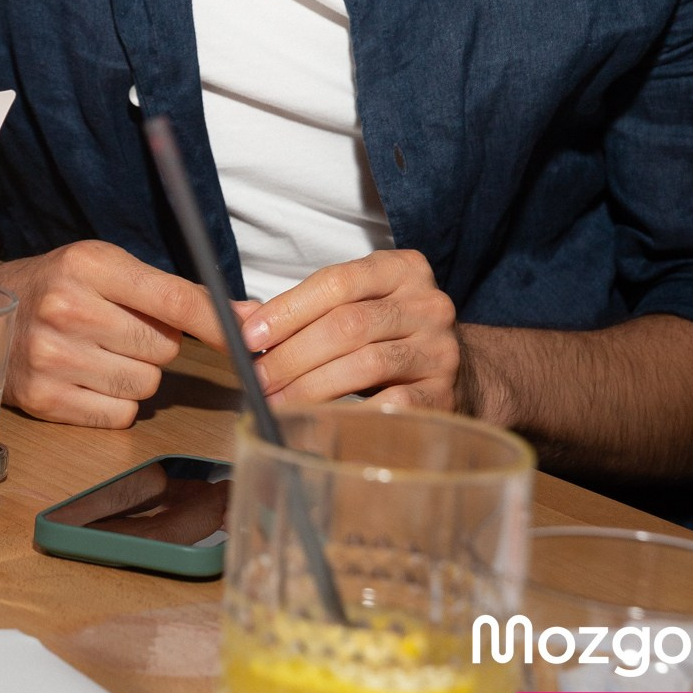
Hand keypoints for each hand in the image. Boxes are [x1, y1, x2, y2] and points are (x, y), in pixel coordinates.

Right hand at [0, 239, 226, 428]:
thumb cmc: (61, 285)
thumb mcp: (108, 267)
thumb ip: (175, 292)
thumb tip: (246, 316)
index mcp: (90, 265)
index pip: (172, 299)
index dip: (216, 322)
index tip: (249, 337)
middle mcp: (68, 309)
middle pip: (163, 348)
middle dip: (156, 344)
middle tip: (123, 329)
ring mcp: (53, 357)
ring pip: (145, 385)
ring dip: (137, 374)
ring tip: (102, 352)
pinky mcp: (44, 400)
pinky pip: (119, 415)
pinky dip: (115, 403)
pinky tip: (88, 378)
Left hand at [241, 249, 462, 409]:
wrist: (456, 369)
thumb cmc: (388, 334)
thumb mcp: (355, 305)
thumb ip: (302, 310)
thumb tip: (236, 320)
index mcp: (401, 269)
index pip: (336, 282)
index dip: (288, 309)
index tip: (250, 337)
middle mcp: (427, 303)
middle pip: (348, 324)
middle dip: (294, 354)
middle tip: (258, 379)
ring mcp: (439, 349)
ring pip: (366, 363)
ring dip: (312, 387)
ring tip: (278, 403)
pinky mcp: (443, 394)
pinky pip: (392, 405)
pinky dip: (351, 415)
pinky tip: (320, 423)